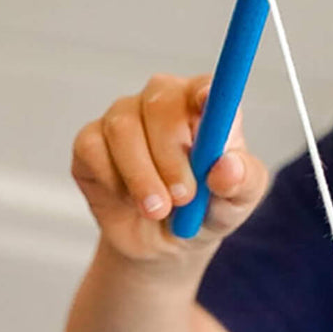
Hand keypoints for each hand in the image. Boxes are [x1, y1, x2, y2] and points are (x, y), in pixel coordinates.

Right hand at [71, 73, 269, 264]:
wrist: (165, 245)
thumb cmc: (207, 211)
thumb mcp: (237, 204)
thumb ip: (242, 183)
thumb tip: (227, 167)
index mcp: (204, 107)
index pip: (206, 86)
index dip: (205, 93)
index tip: (206, 106)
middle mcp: (162, 101)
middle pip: (159, 103)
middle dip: (171, 155)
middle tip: (183, 197)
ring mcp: (124, 117)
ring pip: (123, 129)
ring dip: (142, 177)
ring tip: (158, 210)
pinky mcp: (90, 141)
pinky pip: (93, 149)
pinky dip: (114, 182)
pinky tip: (129, 199)